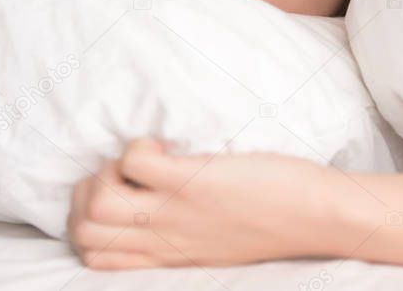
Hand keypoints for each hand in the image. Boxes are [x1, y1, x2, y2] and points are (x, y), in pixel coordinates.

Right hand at [67, 138, 336, 269]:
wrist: (318, 218)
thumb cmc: (275, 223)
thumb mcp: (217, 245)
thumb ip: (182, 231)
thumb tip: (157, 200)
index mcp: (168, 256)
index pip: (92, 256)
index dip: (85, 220)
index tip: (117, 195)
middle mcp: (164, 238)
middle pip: (84, 232)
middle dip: (87, 193)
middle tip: (125, 174)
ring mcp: (176, 211)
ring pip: (97, 204)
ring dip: (107, 171)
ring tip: (145, 161)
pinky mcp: (194, 182)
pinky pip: (134, 162)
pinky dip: (138, 146)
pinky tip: (167, 147)